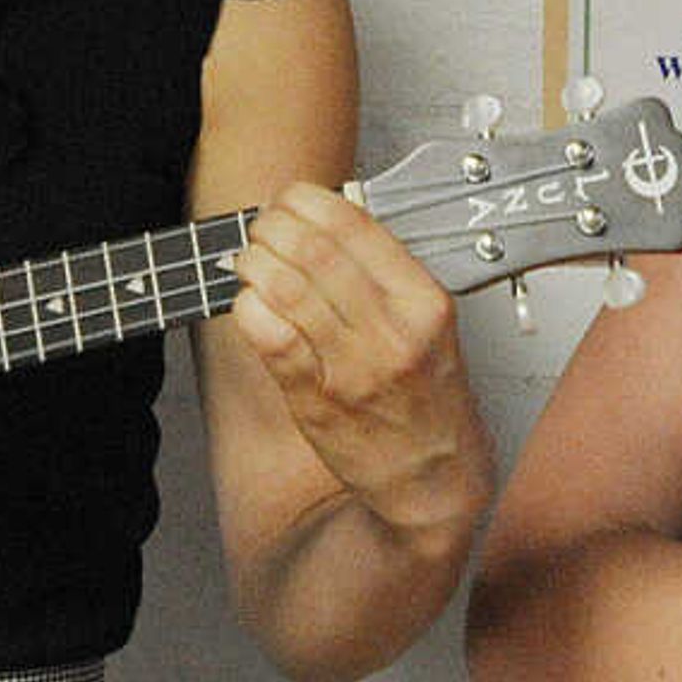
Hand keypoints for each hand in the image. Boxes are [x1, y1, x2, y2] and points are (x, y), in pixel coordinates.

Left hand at [226, 181, 488, 530]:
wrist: (432, 481)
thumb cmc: (429, 401)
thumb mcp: (430, 326)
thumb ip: (385, 276)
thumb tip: (326, 222)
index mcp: (424, 302)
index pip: (355, 225)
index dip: (308, 201)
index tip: (292, 200)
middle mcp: (391, 331)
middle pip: (312, 249)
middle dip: (273, 226)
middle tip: (262, 226)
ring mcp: (352, 367)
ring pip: (285, 288)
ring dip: (254, 262)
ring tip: (249, 259)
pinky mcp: (315, 400)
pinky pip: (268, 336)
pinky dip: (248, 308)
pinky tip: (250, 302)